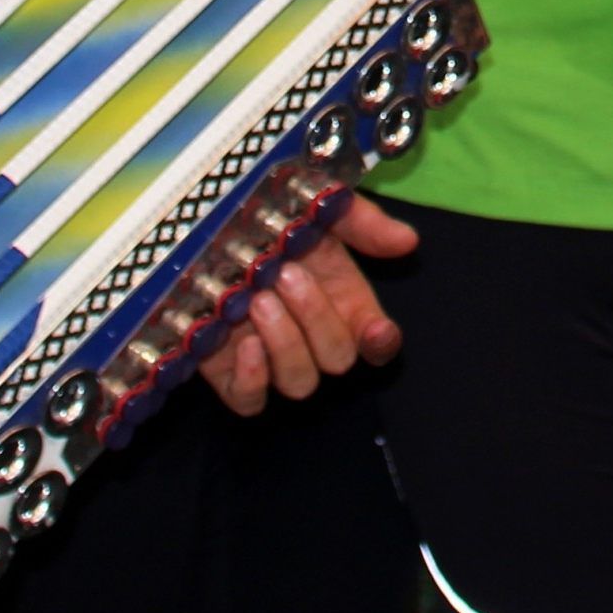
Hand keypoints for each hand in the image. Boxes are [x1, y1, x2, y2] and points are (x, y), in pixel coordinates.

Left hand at [197, 195, 416, 414]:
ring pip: (299, 383)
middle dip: (316, 319)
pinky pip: (249, 403)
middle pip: (337, 360)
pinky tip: (244, 343)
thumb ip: (362, 223)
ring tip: (258, 299)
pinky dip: (252, 380)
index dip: (380, 342)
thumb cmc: (268, 218)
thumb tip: (408, 241)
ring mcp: (272, 360)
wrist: (204, 228)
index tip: (375, 328)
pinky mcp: (229, 374)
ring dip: (285, 342)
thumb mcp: (318, 208)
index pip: (377, 341)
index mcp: (343, 301)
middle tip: (285, 274)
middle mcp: (312, 336)